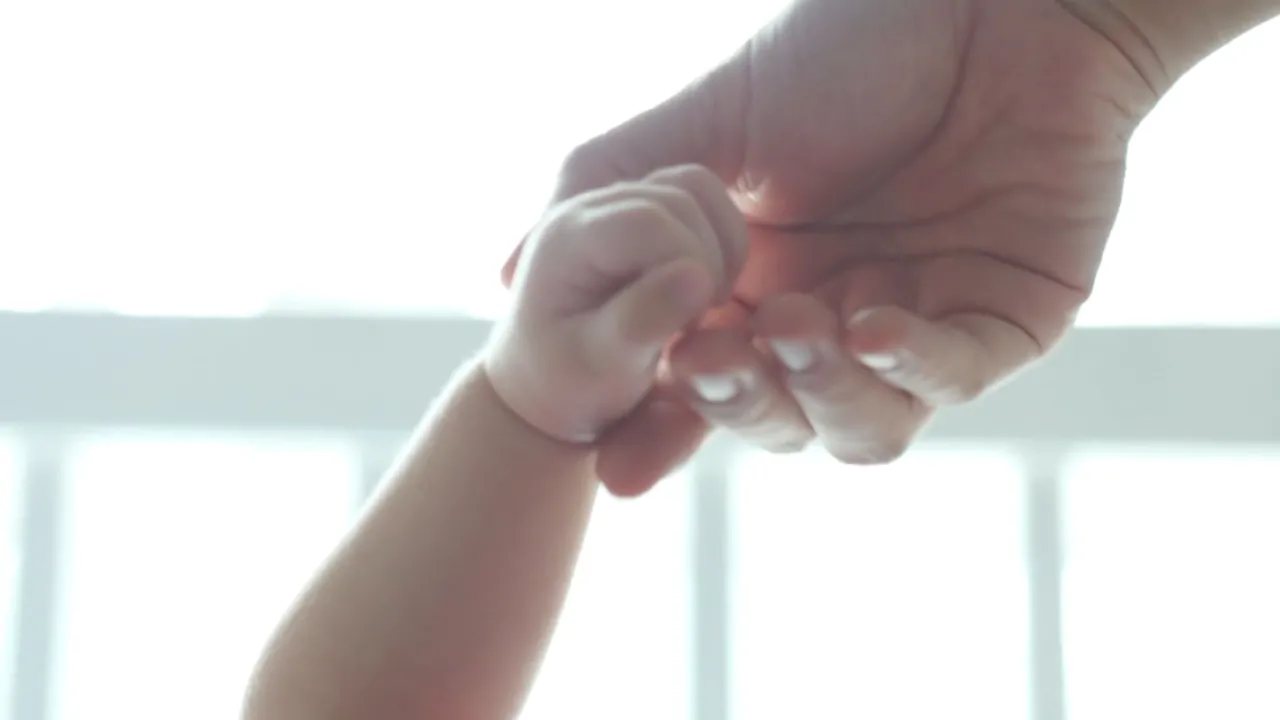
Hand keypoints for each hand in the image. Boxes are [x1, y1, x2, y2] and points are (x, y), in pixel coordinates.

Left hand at [486, 165, 747, 443]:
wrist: (545, 382)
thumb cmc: (568, 383)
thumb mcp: (602, 368)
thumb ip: (643, 320)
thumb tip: (696, 275)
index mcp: (567, 237)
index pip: (651, 221)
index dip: (690, 266)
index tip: (687, 326)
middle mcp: (588, 205)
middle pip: (681, 194)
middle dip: (706, 260)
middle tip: (691, 324)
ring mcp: (616, 201)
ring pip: (697, 184)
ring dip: (720, 245)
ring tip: (698, 306)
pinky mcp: (641, 208)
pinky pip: (703, 194)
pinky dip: (721, 237)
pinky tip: (703, 289)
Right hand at [505, 0, 1158, 494]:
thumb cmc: (846, 47)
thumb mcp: (708, 122)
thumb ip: (611, 192)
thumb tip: (502, 273)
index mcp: (761, 288)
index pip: (704, 390)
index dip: (662, 432)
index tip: (616, 465)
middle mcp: (835, 319)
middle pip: (781, 421)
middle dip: (738, 405)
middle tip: (706, 358)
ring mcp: (920, 324)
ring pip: (864, 426)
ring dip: (817, 392)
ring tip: (788, 326)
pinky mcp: (1006, 318)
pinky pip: (953, 375)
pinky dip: (905, 363)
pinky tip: (867, 322)